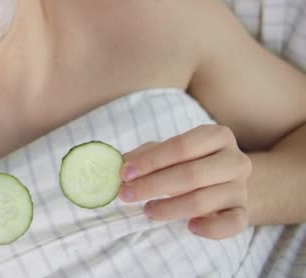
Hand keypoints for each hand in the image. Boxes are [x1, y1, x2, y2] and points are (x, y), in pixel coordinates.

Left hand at [119, 125, 251, 238]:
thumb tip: (121, 165)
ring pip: (203, 201)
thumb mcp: (168, 152)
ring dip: (169, 208)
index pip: (181, 147)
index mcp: (217, 136)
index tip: (125, 173)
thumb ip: (146, 155)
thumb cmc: (190, 163)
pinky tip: (189, 227)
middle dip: (153, 186)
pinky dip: (209, 228)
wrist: (226, 183)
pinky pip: (231, 224)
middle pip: (191, 174)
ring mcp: (241, 188)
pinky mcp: (243, 212)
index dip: (151, 161)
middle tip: (126, 195)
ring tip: (147, 210)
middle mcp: (235, 159)